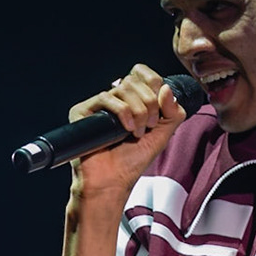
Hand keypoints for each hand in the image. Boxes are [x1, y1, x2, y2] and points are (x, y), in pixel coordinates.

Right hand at [67, 64, 187, 201]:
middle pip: (135, 80)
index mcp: (132, 100)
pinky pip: (106, 97)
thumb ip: (173, 111)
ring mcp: (98, 105)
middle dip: (150, 104)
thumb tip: (165, 88)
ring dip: (139, 111)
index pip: (142, 74)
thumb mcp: (163, 134)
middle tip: (149, 126)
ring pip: (123, 88)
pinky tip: (126, 130)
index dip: (154, 84)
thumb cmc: (132, 161)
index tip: (159, 108)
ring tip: (137, 133)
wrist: (113, 181)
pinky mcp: (83, 111)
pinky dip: (123, 113)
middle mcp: (114, 99)